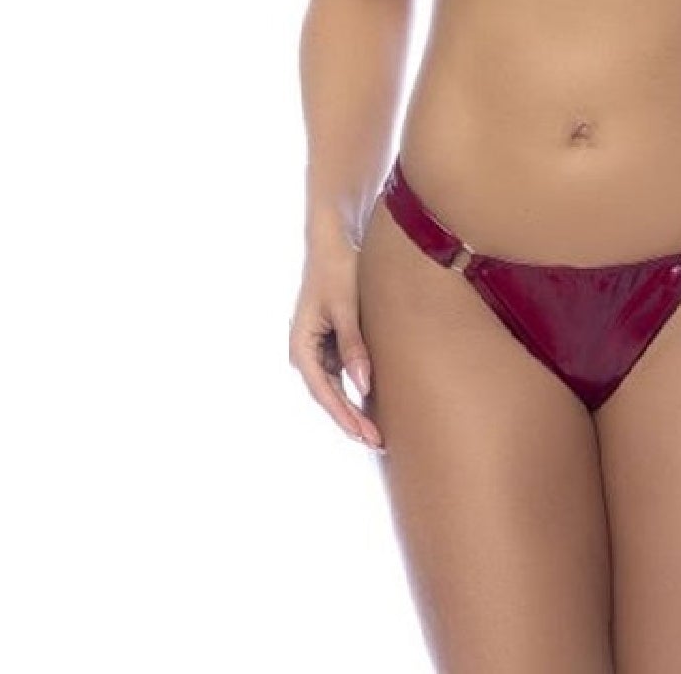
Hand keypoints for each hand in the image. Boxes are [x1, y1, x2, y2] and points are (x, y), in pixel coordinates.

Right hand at [288, 239, 383, 451]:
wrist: (334, 239)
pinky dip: (356, 388)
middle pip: (329, 395)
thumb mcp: (347, 307)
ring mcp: (317, 347)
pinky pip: (342, 372)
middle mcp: (305, 350)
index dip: (345, 416)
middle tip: (378, 442)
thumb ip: (354, 346)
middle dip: (351, 419)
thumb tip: (362, 386)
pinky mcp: (330, 339)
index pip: (324, 392)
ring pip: (335, 387)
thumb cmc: (337, 268)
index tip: (366, 435)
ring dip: (353, 407)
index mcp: (301, 345)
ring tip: (377, 430)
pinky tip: (373, 401)